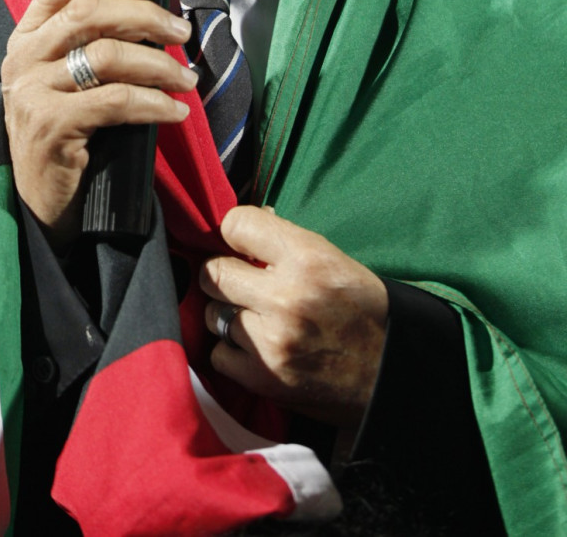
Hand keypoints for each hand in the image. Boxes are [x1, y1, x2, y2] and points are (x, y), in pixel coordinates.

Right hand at [1, 0, 196, 246]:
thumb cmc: (66, 128)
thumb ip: (90, 42)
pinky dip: (154, 103)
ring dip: (158, 65)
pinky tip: (175, 111)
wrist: (40, 195)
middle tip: (181, 34)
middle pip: (88, 13)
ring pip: (107, 56)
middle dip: (145, 17)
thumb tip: (154, 17)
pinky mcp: (50, 125)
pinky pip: (115, 101)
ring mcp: (32, 91)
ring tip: (187, 79)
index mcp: (26, 35)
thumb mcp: (66, 76)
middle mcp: (23, 57)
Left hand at [201, 206, 387, 428]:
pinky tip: (258, 347)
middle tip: (241, 282)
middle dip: (224, 274)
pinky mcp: (262, 378)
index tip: (242, 243)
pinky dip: (233, 351)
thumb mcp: (331, 260)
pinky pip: (218, 353)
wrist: (390, 374)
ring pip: (213, 313)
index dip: (235, 233)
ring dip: (229, 314)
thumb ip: (282, 244)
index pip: (235, 224)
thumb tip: (236, 229)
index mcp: (307, 257)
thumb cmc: (362, 310)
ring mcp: (270, 341)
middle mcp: (285, 297)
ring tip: (257, 319)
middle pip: (212, 272)